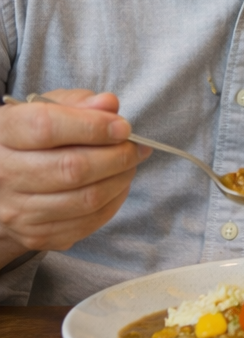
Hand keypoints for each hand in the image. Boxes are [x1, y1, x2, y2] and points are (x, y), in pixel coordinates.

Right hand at [0, 90, 147, 268]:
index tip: (123, 127)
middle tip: (136, 147)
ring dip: (120, 180)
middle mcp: (3, 174)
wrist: (5, 179)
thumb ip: (79, 102)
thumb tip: (108, 105)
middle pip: (72, 168)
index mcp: (3, 132)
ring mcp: (16, 210)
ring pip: (85, 199)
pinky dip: (113, 203)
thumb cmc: (33, 136)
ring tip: (131, 164)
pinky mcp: (35, 235)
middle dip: (117, 156)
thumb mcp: (47, 107)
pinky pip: (87, 223)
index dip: (92, 127)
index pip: (46, 128)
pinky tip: (118, 185)